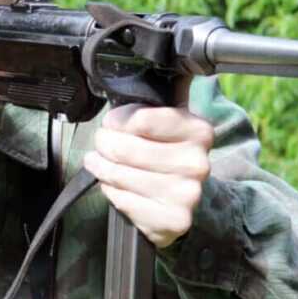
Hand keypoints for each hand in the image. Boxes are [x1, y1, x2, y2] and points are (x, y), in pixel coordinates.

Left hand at [82, 103, 213, 247]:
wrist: (187, 198)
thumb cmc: (168, 154)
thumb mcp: (167, 123)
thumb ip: (151, 105)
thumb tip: (130, 78)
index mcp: (198, 131)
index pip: (141, 119)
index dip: (118, 120)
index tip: (112, 122)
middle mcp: (197, 163)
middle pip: (126, 148)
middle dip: (104, 143)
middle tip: (101, 143)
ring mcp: (187, 194)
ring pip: (120, 175)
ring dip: (101, 167)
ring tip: (98, 162)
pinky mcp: (173, 220)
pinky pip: (123, 200)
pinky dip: (111, 191)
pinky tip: (113, 186)